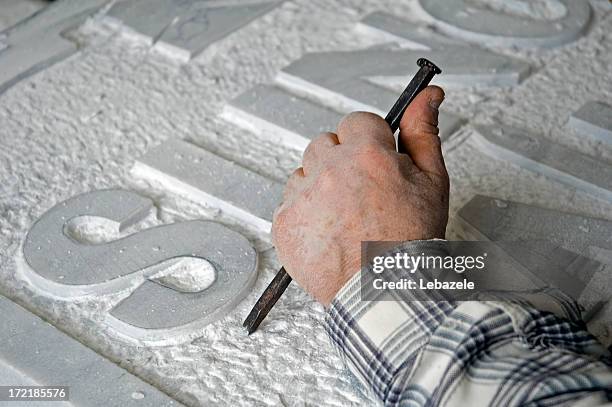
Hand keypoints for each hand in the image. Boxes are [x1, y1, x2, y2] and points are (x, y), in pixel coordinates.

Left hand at [272, 86, 449, 305]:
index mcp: (366, 154)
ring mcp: (302, 197)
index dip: (369, 142)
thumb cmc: (410, 243)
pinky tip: (328, 232)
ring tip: (345, 217)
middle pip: (326, 144)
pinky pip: (290, 203)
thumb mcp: (431, 182)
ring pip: (305, 173)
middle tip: (361, 194)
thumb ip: (424, 132)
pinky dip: (305, 214)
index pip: (357, 122)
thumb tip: (428, 96)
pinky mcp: (284, 222)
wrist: (384, 292)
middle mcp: (328, 170)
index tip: (375, 161)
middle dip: (342, 161)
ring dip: (321, 187)